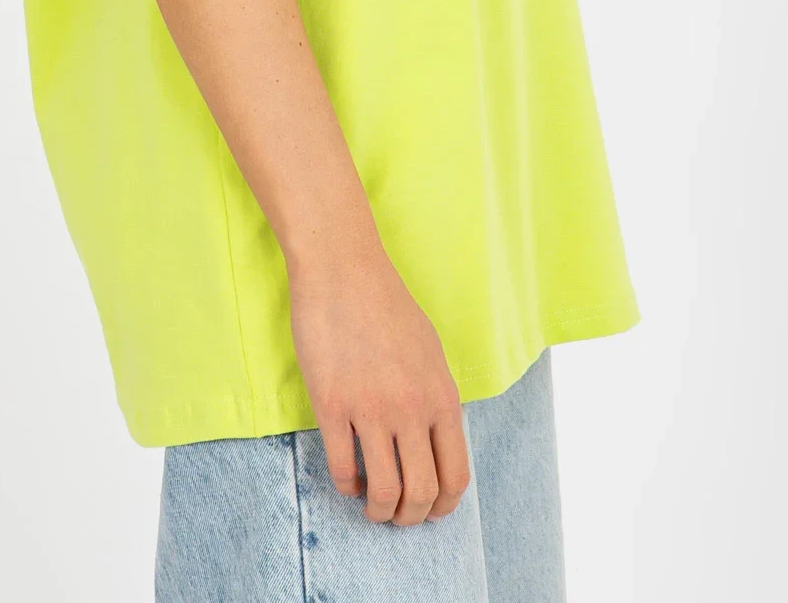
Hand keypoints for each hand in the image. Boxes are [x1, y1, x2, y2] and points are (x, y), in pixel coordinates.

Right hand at [288, 240, 471, 525]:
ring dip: (377, 511)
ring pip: (383, 491)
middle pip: (421, 493)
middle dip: (409, 517)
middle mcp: (412, 409)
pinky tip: (347, 480)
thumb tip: (436, 441)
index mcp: (441, 396)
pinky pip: (342, 468)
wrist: (344, 270)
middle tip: (396, 515)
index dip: (443, 506)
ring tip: (370, 505)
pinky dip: (346, 486)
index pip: (455, 475)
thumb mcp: (429, 352)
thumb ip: (435, 398)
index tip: (429, 511)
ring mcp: (372, 409)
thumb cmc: (387, 306)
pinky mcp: (333, 405)